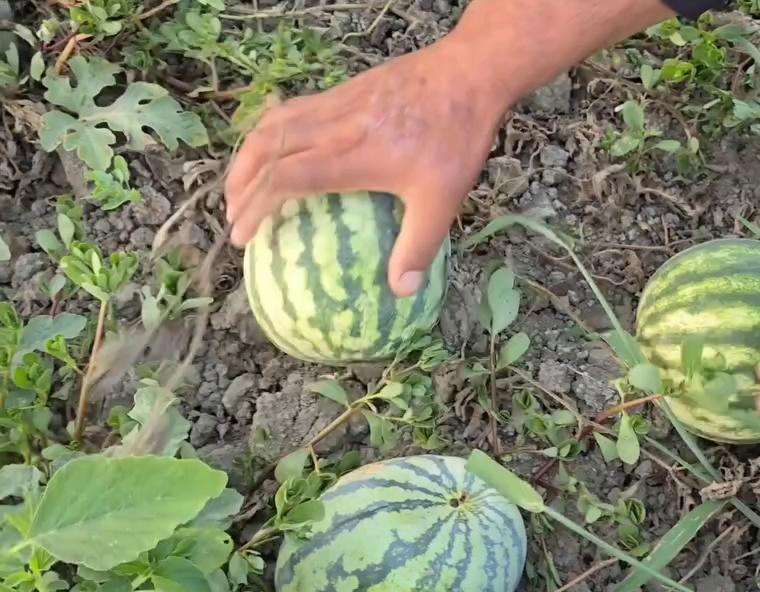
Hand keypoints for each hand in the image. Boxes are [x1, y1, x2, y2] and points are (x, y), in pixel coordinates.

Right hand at [223, 38, 510, 295]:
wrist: (468, 74)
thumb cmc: (455, 137)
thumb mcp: (442, 200)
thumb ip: (418, 246)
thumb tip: (401, 291)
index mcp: (349, 157)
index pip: (284, 180)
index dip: (256, 208)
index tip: (241, 236)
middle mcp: (333, 126)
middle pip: (266, 149)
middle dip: (240, 183)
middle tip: (232, 213)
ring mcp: (336, 103)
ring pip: (273, 124)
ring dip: (249, 154)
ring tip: (242, 181)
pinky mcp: (345, 89)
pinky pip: (294, 109)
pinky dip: (272, 129)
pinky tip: (280, 144)